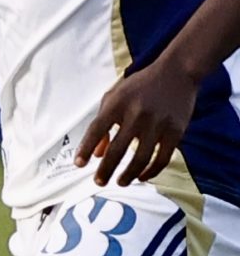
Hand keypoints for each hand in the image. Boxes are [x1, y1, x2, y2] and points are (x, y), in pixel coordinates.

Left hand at [77, 59, 200, 185]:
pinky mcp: (176, 131)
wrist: (177, 73)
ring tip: (120, 182)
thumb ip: (102, 124)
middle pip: (118, 149)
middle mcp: (137, 114)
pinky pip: (162, 158)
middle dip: (106, 169)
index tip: (79, 164)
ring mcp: (158, 124)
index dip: (86, 148)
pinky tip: (141, 177)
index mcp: (117, 104)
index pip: (96, 129)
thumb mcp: (114, 98)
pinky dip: (151, 171)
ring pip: (141, 158)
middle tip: (99, 182)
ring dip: (128, 174)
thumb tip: (96, 154)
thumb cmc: (139, 87)